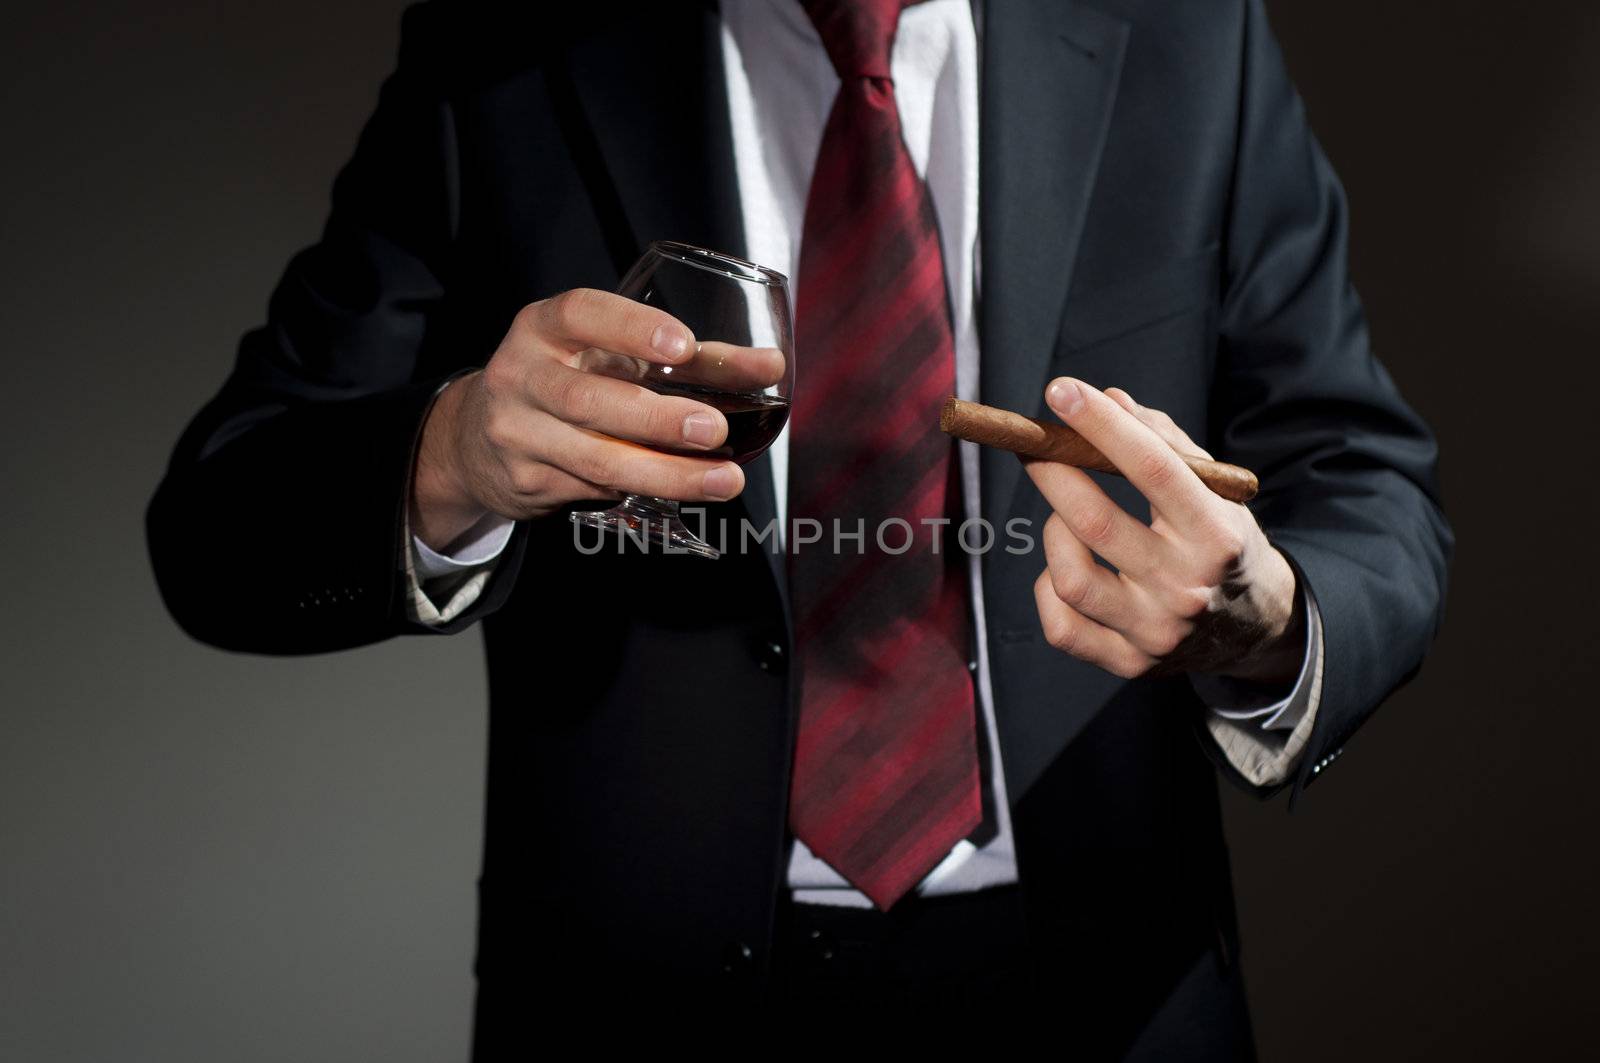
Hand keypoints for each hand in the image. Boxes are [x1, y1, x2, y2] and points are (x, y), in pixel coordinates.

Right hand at [410, 289, 746, 549]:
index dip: (631, 327)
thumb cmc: (567, 380)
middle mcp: (521, 375)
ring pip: (596, 459)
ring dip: (667, 474)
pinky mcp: (526, 481)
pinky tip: (677, 489)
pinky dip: (641, 490)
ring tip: (722, 480)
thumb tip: (771, 366)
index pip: (581, 314)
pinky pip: (592, 489)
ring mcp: (517, 432)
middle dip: (657, 419)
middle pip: (589, 400)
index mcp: (543, 328)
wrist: (478, 438)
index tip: (684, 345)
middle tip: (713, 428)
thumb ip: (689, 360)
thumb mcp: (609, 356)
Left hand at [1026, 377, 1303, 685]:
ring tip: (1066, 517)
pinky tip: (1066, 566)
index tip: (1061, 391)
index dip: (1101, 426)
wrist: (1256, 627)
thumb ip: (1164, 442)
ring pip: (1070, 577)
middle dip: (1051, 471)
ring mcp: (1155, 632)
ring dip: (1054, 533)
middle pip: (1094, 522)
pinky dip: (1049, 588)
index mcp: (1216, 535)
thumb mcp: (1216, 490)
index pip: (1152, 468)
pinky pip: (1060, 624)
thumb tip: (1106, 400)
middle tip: (1033, 444)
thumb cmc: (1222, 541)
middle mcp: (1187, 587)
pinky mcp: (1129, 662)